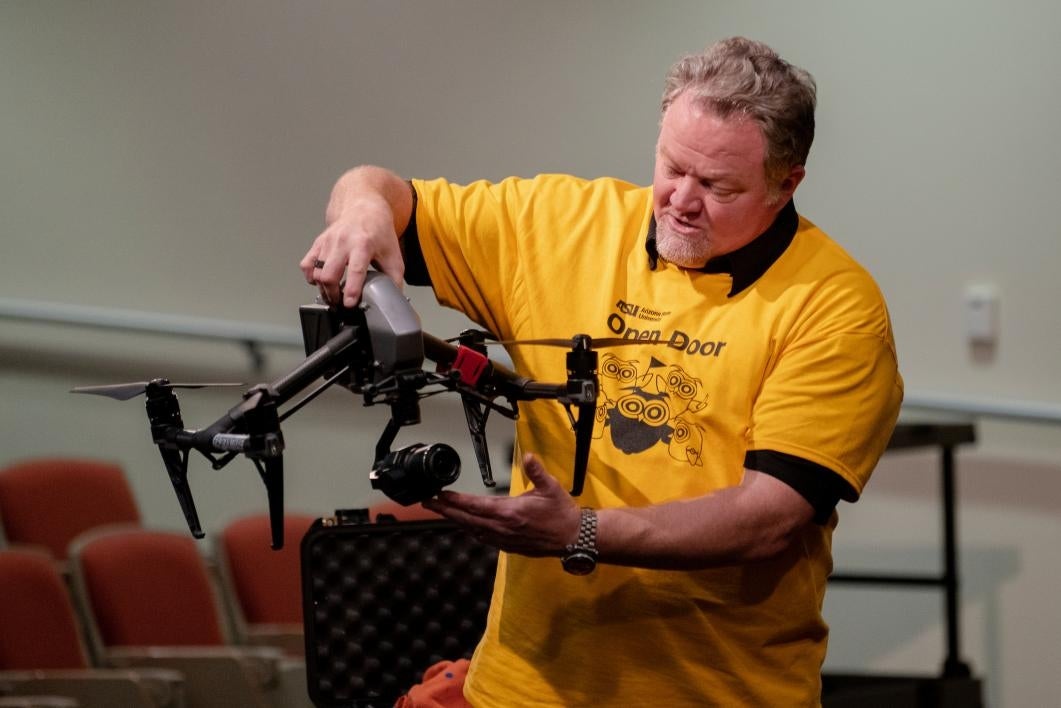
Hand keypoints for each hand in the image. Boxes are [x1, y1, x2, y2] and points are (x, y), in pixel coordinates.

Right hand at [300, 166, 410, 306]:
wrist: (364, 208)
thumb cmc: (378, 231)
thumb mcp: (393, 254)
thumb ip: (394, 278)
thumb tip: (394, 299)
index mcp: (363, 244)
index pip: (355, 270)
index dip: (351, 289)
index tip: (349, 303)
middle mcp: (343, 242)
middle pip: (329, 274)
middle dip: (333, 294)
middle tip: (340, 303)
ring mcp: (328, 242)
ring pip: (316, 271)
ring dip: (323, 288)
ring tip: (332, 296)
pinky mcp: (318, 242)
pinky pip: (307, 264)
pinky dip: (311, 276)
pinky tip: (320, 281)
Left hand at [422, 453, 581, 555]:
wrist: (574, 538)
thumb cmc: (562, 513)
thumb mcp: (551, 487)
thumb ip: (537, 471)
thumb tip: (529, 456)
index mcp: (510, 512)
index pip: (475, 506)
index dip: (455, 500)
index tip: (440, 495)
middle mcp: (503, 528)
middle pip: (466, 519)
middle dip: (446, 510)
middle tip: (428, 503)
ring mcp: (505, 539)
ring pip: (473, 530)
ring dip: (456, 520)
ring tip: (442, 512)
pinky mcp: (509, 546)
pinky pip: (484, 538)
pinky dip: (471, 530)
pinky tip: (467, 526)